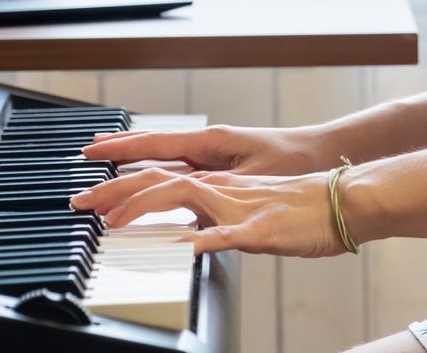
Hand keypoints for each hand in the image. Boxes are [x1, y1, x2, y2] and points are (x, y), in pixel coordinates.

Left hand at [67, 166, 348, 257]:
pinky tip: (179, 249)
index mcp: (220, 184)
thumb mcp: (253, 210)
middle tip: (82, 203)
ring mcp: (240, 206)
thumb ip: (221, 217)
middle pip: (160, 180)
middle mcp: (224, 188)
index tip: (92, 196)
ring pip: (183, 196)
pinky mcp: (261, 230)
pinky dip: (200, 240)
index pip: (162, 177)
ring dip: (144, 206)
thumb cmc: (303, 209)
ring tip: (113, 223)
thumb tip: (193, 232)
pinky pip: (226, 235)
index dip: (124, 184)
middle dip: (116, 191)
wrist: (344, 200)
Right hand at [79, 123, 335, 176]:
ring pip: (162, 159)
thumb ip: (217, 188)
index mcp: (211, 142)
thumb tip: (180, 196)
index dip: (119, 149)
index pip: (153, 143)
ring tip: (102, 168)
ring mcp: (213, 156)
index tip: (89, 152)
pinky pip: (178, 168)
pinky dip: (155, 171)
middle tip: (83, 167)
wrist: (324, 157)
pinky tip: (145, 179)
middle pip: (150, 150)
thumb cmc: (296, 162)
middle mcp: (207, 146)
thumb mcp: (254, 176)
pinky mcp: (222, 168)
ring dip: (132, 163)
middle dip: (115, 158)